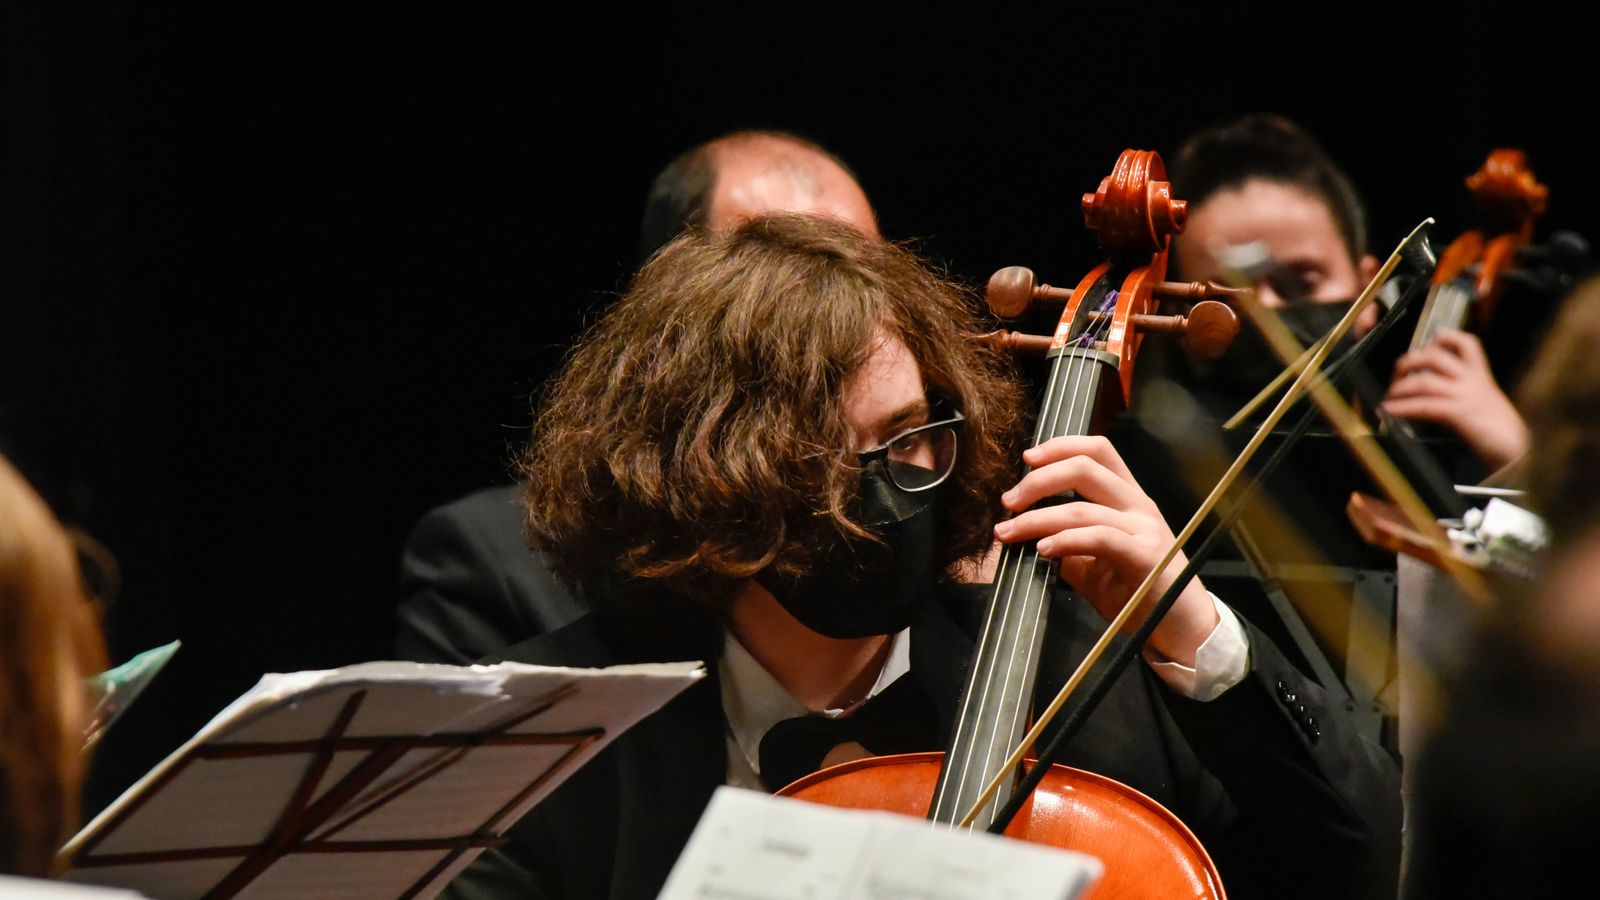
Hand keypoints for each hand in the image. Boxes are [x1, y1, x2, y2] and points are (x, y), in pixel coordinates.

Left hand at [991, 435, 1216, 665]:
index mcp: (1128, 498)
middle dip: (1038, 480)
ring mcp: (1145, 529)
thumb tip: (1024, 533)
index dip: (1059, 447)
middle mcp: (1138, 505)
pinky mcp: (1146, 557)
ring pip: (1082, 508)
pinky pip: (1100, 538)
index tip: (1026, 459)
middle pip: (1085, 468)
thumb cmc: (1138, 595)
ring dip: (1036, 518)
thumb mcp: (1093, 563)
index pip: (1097, 451)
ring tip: (1008, 533)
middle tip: (1008, 502)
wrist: (1181, 631)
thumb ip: (1066, 542)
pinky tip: (1042, 549)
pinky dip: (1066, 540)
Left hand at [1382, 329, 1528, 468]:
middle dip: (1409, 361)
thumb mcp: (1481, 402)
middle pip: (1436, 356)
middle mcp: (1472, 380)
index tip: (1431, 340)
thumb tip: (1427, 394)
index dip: (1446, 337)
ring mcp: (1465, 395)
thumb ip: (1460, 392)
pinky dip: (1402, 407)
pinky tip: (1389, 411)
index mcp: (1480, 376)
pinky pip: (1424, 406)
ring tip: (1389, 396)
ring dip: (1399, 388)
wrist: (1517, 449)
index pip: (1467, 343)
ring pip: (1424, 381)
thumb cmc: (1498, 428)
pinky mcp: (1459, 413)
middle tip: (1397, 373)